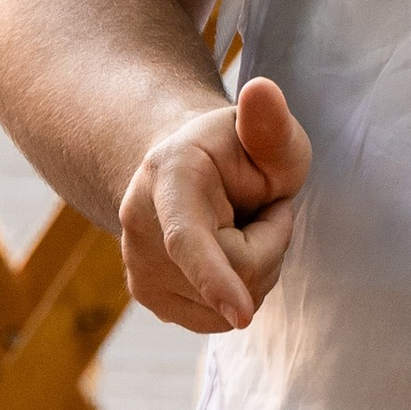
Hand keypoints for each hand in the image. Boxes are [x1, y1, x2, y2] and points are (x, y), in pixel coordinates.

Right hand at [118, 73, 311, 332]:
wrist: (188, 167)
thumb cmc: (238, 151)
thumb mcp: (267, 133)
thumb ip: (271, 122)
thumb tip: (262, 90)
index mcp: (168, 174)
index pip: (189, 237)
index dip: (214, 276)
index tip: (240, 314)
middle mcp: (140, 225)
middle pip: (239, 273)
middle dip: (271, 242)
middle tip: (259, 204)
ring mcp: (139, 267)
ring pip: (228, 304)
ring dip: (255, 270)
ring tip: (237, 226)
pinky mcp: (150, 298)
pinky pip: (218, 319)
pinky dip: (237, 290)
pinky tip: (225, 253)